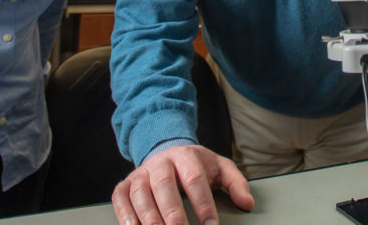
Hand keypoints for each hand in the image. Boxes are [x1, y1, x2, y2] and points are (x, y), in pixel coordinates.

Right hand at [112, 144, 253, 224]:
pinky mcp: (125, 184)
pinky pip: (121, 198)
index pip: (195, 179)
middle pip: (164, 184)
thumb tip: (247, 203)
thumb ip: (236, 184)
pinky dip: (125, 215)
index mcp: (186, 156)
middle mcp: (161, 162)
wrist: (167, 151)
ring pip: (140, 192)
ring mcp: (141, 172)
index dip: (203, 204)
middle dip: (172, 211)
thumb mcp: (220, 168)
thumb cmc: (196, 166)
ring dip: (147, 217)